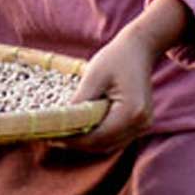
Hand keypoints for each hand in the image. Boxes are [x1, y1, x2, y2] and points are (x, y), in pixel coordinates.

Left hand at [54, 0, 192, 154]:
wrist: (139, 49)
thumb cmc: (116, 57)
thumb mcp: (94, 76)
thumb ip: (80, 101)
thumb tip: (61, 121)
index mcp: (131, 112)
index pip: (98, 137)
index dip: (73, 140)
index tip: (51, 137)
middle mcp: (140, 124)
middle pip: (104, 145)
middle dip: (78, 144)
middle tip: (53, 138)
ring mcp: (143, 126)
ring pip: (110, 145)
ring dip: (87, 143)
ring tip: (63, 135)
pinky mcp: (140, 124)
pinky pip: (116, 139)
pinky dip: (98, 138)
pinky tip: (81, 130)